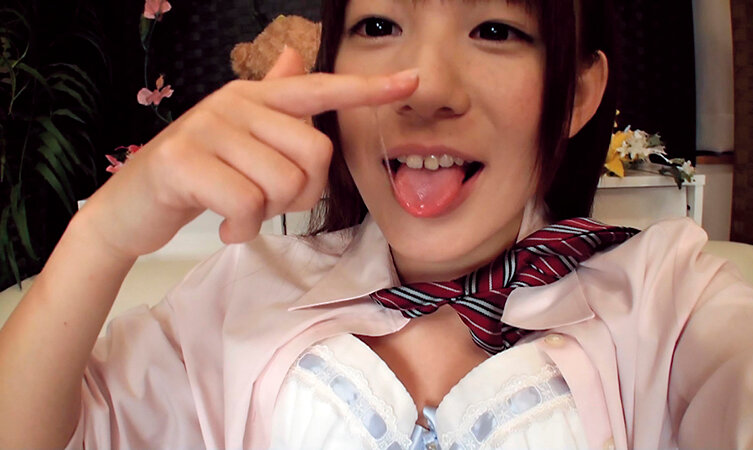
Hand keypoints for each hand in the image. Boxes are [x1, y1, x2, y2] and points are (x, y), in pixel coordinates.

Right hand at [78, 47, 418, 258]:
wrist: (133, 205)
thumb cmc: (200, 173)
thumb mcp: (239, 137)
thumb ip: (271, 103)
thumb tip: (297, 58)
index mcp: (256, 98)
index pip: (319, 89)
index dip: (367, 88)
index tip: (411, 81)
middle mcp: (235, 104)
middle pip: (315, 155)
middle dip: (301, 195)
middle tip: (269, 204)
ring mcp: (207, 129)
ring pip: (283, 184)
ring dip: (267, 215)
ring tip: (241, 212)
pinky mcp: (183, 161)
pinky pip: (246, 204)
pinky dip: (243, 228)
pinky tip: (227, 227)